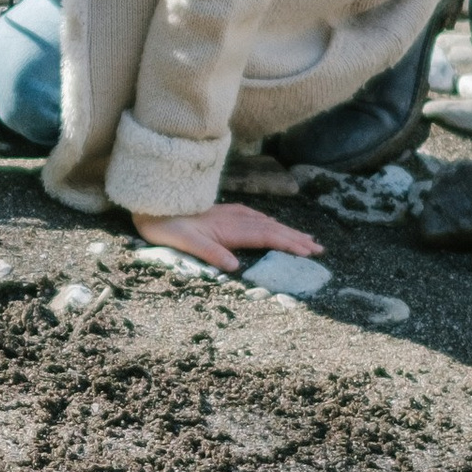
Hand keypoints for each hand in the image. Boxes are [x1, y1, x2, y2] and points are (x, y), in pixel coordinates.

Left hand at [131, 203, 323, 273]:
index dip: (289, 244)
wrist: (153, 204)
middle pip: (272, 228)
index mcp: (230, 228)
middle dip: (296, 238)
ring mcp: (230, 214)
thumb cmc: (167, 226)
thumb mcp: (186, 243)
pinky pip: (255, 218)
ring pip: (266, 222)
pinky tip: (272, 224)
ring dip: (287, 231)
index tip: (309, 252)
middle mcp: (234, 219)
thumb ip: (211, 253)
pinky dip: (270, 223)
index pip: (267, 236)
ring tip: (306, 238)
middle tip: (318, 248)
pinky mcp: (223, 213)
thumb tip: (235, 266)